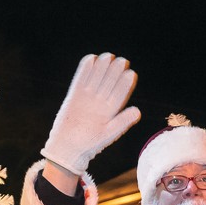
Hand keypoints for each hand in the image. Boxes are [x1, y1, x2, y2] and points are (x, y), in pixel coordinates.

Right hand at [41, 53, 140, 175]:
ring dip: (102, 68)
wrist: (68, 148)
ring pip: (96, 79)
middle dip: (115, 72)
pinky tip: (90, 58)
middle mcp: (100, 102)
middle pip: (109, 83)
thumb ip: (122, 122)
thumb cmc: (90, 144)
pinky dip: (84, 70)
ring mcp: (87, 98)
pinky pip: (80, 80)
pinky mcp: (74, 95)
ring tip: (107, 57)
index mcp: (110, 111)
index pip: (120, 94)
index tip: (131, 74)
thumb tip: (138, 111)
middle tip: (122, 61)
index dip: (125, 84)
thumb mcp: (108, 134)